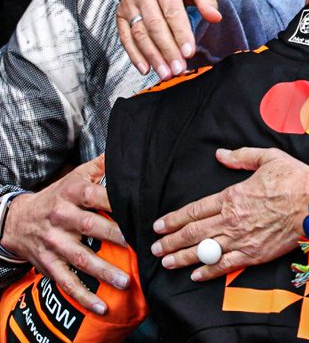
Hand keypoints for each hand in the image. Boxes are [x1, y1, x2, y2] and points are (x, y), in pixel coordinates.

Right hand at [4, 157, 126, 314]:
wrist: (19, 220)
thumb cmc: (58, 195)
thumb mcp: (77, 175)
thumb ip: (102, 165)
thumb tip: (128, 151)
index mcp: (72, 193)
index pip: (97, 195)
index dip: (117, 202)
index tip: (140, 209)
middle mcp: (62, 217)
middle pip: (91, 226)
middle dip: (115, 236)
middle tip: (140, 245)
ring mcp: (54, 243)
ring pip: (81, 258)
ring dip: (104, 271)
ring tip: (125, 281)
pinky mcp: (49, 265)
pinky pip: (67, 282)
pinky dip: (84, 296)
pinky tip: (101, 306)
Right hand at [117, 0, 220, 79]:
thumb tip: (216, 17)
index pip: (172, 11)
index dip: (181, 33)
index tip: (189, 53)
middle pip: (154, 25)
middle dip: (167, 50)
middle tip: (178, 69)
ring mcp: (128, 3)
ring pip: (139, 34)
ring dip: (152, 57)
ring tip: (165, 73)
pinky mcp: (120, 15)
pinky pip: (125, 38)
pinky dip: (134, 55)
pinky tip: (146, 69)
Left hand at [151, 148, 308, 279]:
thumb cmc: (294, 178)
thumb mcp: (267, 157)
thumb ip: (241, 157)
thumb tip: (220, 154)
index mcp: (233, 195)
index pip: (195, 209)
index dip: (175, 218)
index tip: (159, 225)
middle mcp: (232, 219)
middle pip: (194, 232)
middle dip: (171, 241)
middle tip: (154, 248)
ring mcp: (241, 239)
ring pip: (204, 250)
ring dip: (182, 257)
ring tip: (166, 262)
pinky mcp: (253, 255)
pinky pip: (225, 265)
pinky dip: (208, 271)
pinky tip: (195, 274)